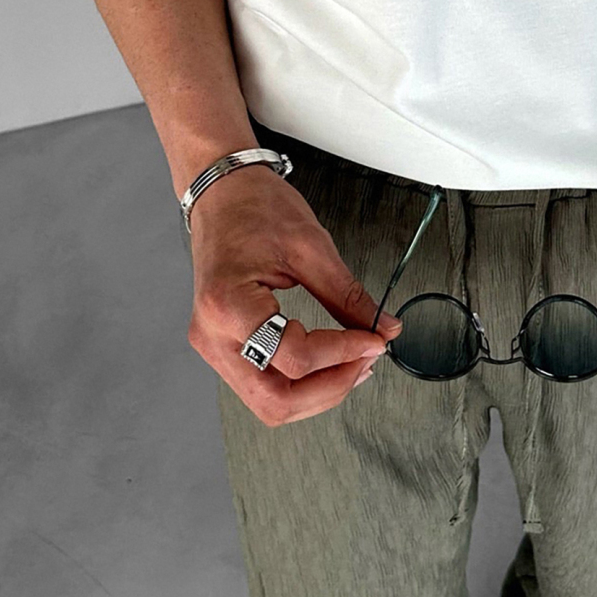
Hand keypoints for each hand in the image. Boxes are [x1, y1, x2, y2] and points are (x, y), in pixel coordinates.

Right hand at [186, 165, 401, 424]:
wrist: (223, 193)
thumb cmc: (254, 208)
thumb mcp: (310, 246)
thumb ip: (348, 295)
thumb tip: (383, 328)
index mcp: (228, 306)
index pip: (294, 357)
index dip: (343, 353)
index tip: (374, 340)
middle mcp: (213, 336)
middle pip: (276, 401)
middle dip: (330, 388)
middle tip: (367, 360)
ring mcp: (214, 345)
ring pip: (270, 403)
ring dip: (317, 392)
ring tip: (353, 363)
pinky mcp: (224, 346)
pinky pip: (264, 383)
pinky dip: (301, 381)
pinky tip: (328, 362)